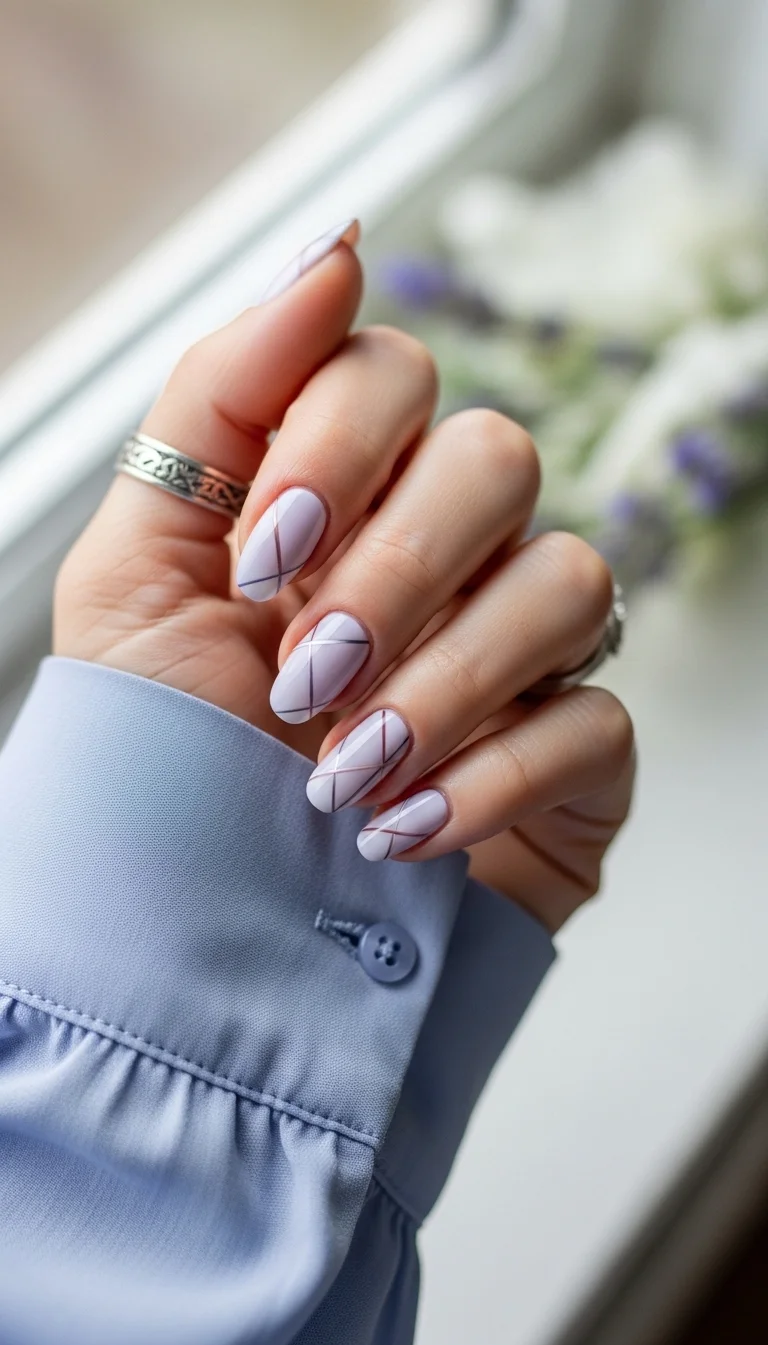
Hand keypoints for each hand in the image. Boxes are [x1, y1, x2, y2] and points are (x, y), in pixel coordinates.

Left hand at [55, 222, 634, 931]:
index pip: (389, 375)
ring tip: (341, 771)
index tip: (259, 557)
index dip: (335, 444)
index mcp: (336, 500)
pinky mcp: (574, 759)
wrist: (202, 945)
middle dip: (394, 564)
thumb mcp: (133, 573)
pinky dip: (488, 774)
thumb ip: (220, 399)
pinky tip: (400, 832)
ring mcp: (517, 656)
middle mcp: (440, 559)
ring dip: (443, 677)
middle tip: (303, 672)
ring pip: (567, 577)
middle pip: (495, 458)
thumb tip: (338, 245)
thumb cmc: (165, 761)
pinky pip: (594, 718)